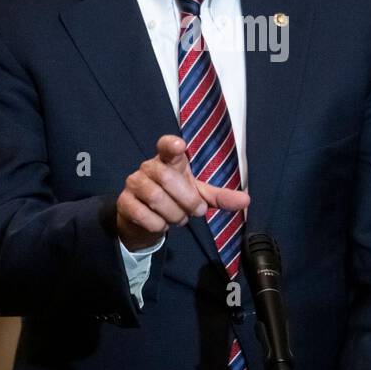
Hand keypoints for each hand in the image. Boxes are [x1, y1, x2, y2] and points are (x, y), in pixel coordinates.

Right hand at [116, 135, 249, 250]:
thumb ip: (219, 197)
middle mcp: (149, 167)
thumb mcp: (199, 196)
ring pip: (156, 198)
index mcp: (169, 160)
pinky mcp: (124, 202)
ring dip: (173, 215)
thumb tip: (246, 200)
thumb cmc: (175, 199)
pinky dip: (158, 225)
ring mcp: (134, 183)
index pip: (166, 145)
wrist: (145, 220)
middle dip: (187, 201)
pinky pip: (144, 214)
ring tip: (177, 218)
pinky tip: (161, 224)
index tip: (181, 146)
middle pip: (167, 179)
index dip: (171, 144)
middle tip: (195, 212)